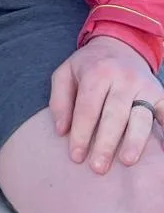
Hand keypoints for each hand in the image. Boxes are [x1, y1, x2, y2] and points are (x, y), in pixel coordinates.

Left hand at [50, 37, 162, 173]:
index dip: (81, 133)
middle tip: (97, 167)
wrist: (119, 45)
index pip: (88, 108)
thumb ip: (59, 101)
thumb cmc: (88, 67)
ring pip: (141, 117)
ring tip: (126, 161)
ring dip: (134, 141)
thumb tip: (62, 131)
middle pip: (115, 115)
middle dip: (105, 143)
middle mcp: (124, 78)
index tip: (76, 156)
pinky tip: (159, 152)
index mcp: (98, 72)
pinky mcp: (161, 94)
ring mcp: (146, 86)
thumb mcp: (65, 74)